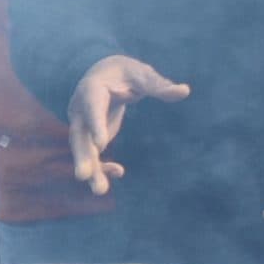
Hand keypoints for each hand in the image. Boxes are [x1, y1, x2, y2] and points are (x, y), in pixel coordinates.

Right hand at [66, 55, 189, 194]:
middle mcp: (80, 110)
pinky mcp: (89, 138)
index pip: (92, 108)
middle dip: (82, 157)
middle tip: (83, 177)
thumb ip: (159, 86)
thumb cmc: (126, 72)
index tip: (101, 145)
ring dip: (92, 170)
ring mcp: (83, 126)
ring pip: (83, 150)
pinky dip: (102, 166)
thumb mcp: (142, 75)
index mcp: (91, 89)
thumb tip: (184, 91)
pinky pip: (92, 155)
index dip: (96, 125)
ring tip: (100, 190)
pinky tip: (118, 172)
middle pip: (79, 136)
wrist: (105, 75)